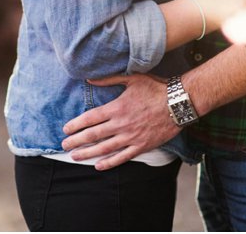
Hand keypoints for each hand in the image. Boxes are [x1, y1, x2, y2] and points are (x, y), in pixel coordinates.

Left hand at [61, 73, 181, 170]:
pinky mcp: (142, 145)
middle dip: (76, 141)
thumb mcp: (133, 79)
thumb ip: (110, 79)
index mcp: (117, 107)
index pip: (89, 118)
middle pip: (93, 135)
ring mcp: (131, 136)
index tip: (66, 129)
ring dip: (88, 153)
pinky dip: (110, 162)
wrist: (180, 102)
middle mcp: (121, 124)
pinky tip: (99, 165)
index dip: (75, 125)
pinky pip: (123, 156)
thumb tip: (89, 79)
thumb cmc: (157, 88)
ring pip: (104, 148)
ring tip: (75, 156)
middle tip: (64, 145)